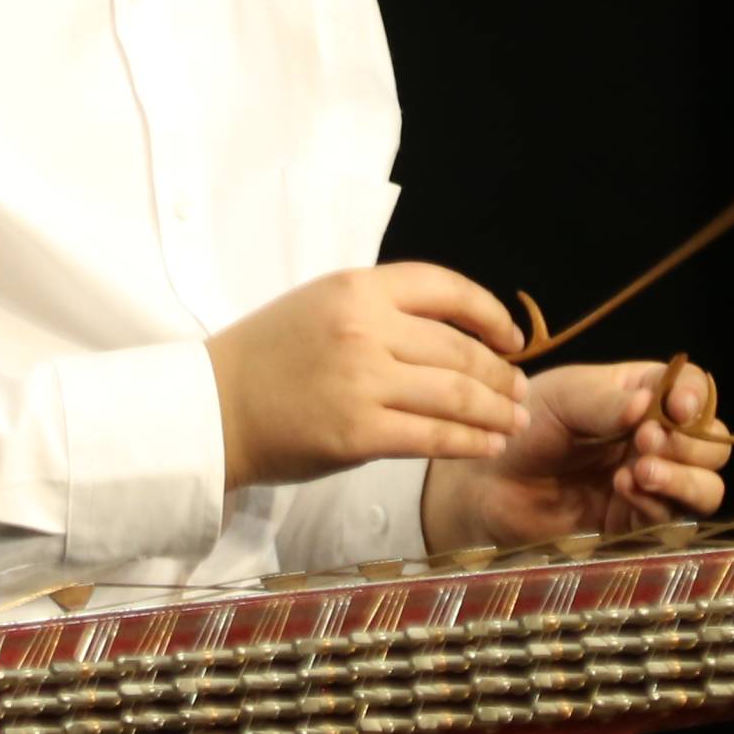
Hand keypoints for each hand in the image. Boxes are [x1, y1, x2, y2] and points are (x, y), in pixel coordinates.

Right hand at [204, 262, 535, 491]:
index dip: (492, 315)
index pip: (447, 289)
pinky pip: (433, 437)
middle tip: (521, 393)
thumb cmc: (268, 358)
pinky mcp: (357, 434)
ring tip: (514, 423)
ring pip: (456, 395)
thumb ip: (382, 311)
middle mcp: (363, 328)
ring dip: (496, 412)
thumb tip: (458, 336)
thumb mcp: (322, 305)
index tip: (513, 339)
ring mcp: (361, 382)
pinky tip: (486, 446)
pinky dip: (469, 443)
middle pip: (460, 349)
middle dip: (502, 376)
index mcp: (357, 288)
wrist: (213, 408)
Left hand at [420, 355, 733, 554]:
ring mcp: (650, 482)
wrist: (488, 486)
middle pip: (711, 441)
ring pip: (706, 485)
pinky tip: (622, 489)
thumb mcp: (561, 399)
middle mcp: (654, 438)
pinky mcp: (636, 522)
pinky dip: (657, 503)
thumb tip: (650, 404)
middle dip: (690, 442)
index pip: (692, 389)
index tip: (677, 407)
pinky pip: (673, 518)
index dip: (695, 397)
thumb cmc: (522, 429)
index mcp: (640, 394)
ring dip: (685, 477)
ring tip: (640, 469)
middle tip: (646, 440)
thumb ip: (604, 402)